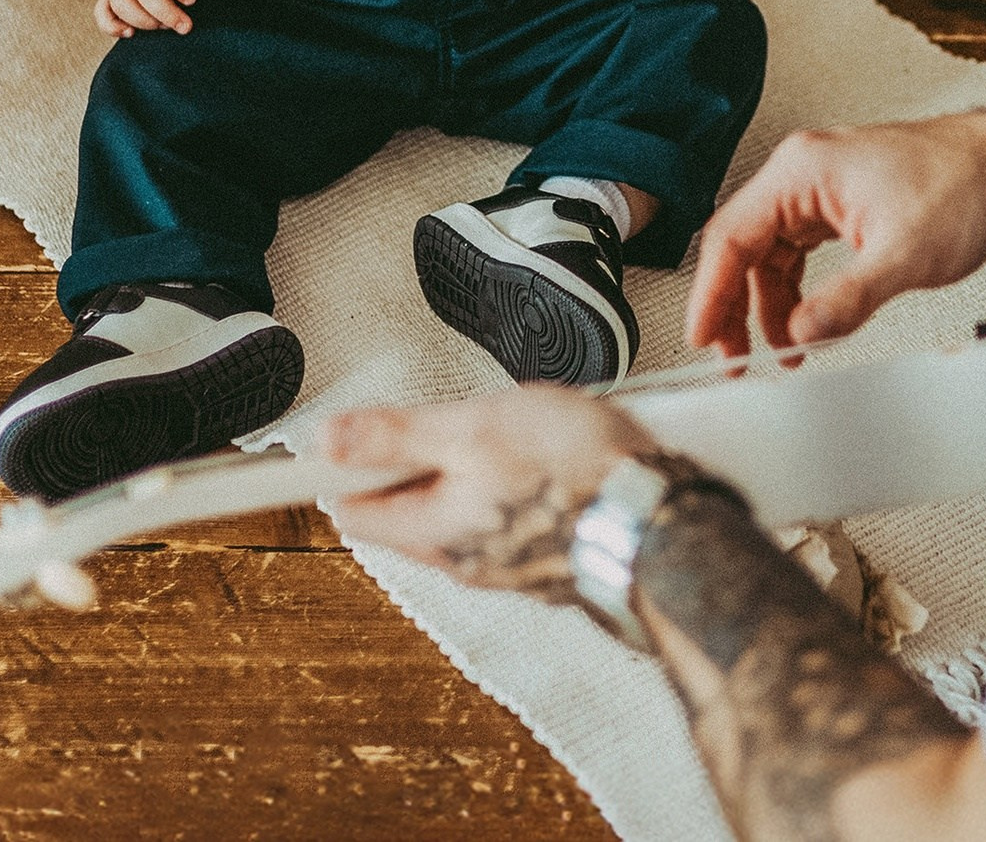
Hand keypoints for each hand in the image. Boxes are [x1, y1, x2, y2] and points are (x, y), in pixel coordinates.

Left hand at [322, 387, 656, 601]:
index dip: (346, 466)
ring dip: (473, 471)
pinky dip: (514, 488)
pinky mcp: (547, 559)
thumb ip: (396, 436)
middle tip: (459, 420)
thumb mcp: (471, 430)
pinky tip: (548, 459)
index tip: (355, 434)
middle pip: (410, 510)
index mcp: (431, 532)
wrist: (659, 518)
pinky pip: (509, 520)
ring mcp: (508, 566)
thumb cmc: (574, 470)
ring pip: (462, 513)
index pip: (353, 508)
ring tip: (515, 432)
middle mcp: (463, 562)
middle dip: (423, 461)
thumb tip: (326, 439)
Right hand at [688, 112, 985, 357]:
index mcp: (802, 171)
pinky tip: (807, 320)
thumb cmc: (962, 185)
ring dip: (769, 304)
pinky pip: (796, 251)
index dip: (711, 294)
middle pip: (742, 246)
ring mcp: (818, 186)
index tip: (704, 337)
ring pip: (768, 253)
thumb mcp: (905, 255)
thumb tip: (803, 332)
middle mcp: (801, 172)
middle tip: (737, 358)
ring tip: (784, 350)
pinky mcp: (836, 202)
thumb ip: (849, 299)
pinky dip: (795, 289)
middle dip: (736, 306)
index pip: (731, 236)